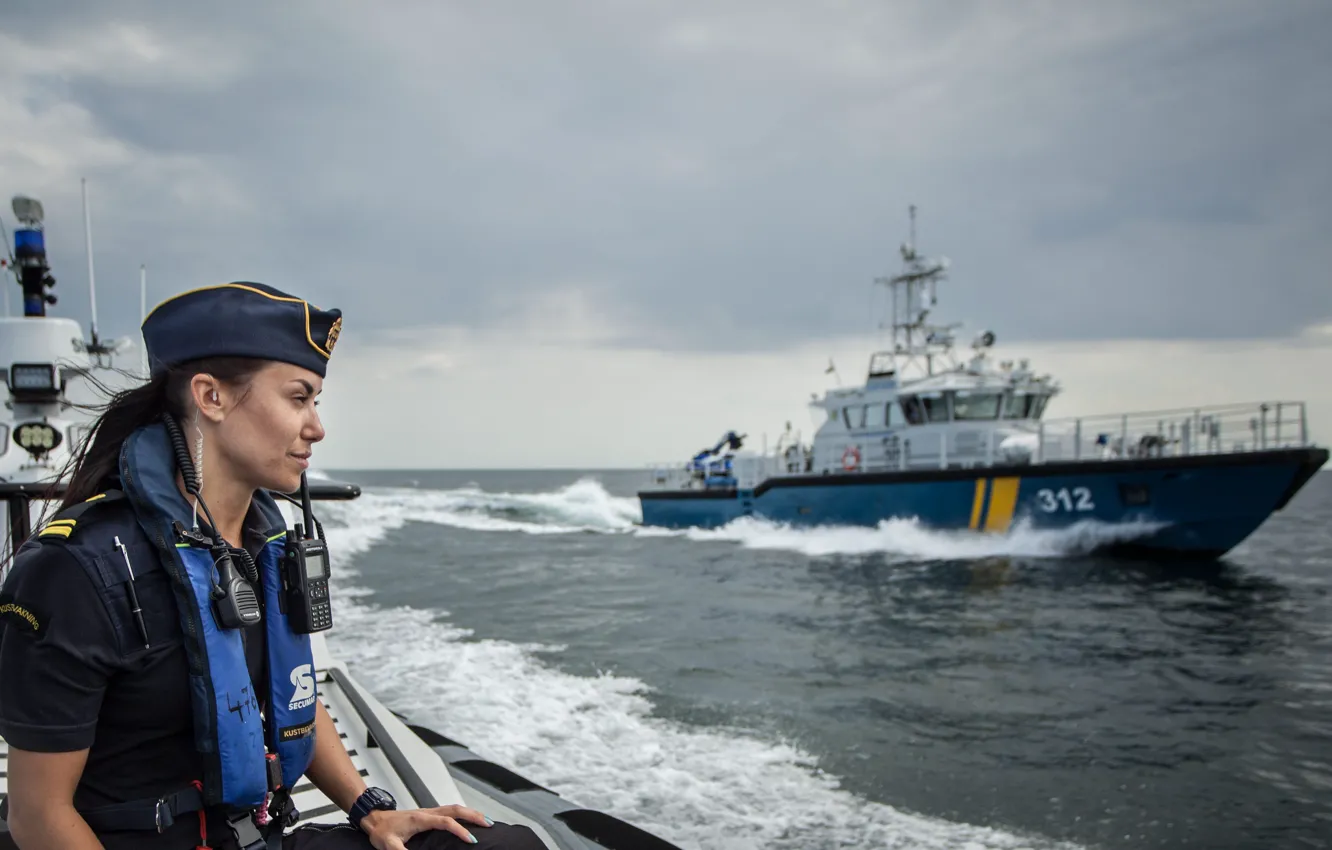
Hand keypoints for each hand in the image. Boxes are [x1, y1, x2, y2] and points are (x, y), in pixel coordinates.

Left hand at [360, 805, 493, 848]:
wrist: (375, 818)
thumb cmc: (382, 830)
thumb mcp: (389, 845)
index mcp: (421, 819)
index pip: (447, 822)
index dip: (460, 830)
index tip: (471, 840)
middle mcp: (428, 812)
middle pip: (456, 809)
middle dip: (474, 815)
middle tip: (489, 824)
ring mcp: (430, 811)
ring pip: (455, 807)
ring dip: (471, 812)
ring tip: (485, 820)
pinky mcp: (429, 813)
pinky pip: (451, 810)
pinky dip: (464, 813)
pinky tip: (468, 819)